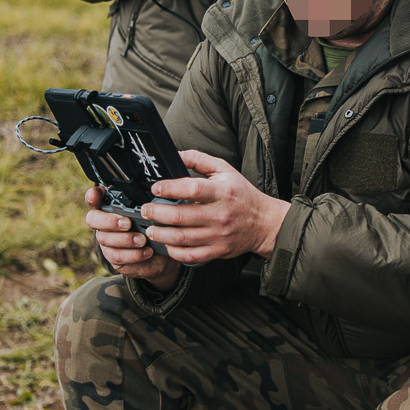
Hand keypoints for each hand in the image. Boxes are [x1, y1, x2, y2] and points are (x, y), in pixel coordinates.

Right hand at [84, 184, 181, 289]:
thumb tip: (149, 202)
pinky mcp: (112, 258)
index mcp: (110, 206)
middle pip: (93, 219)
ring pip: (105, 239)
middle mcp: (104, 223)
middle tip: (128, 223)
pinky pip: (117, 256)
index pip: (94, 198)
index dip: (92, 196)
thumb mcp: (151, 214)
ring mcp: (106, 241)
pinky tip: (147, 252)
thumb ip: (144, 205)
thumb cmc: (153, 227)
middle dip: (110, 221)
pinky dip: (134, 254)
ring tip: (143, 240)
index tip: (95, 196)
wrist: (160, 254)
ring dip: (126, 239)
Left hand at [137, 150, 290, 264]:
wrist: (263, 223)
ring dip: (160, 234)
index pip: (192, 189)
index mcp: (222, 192)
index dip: (169, 188)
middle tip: (146, 210)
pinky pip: (191, 255)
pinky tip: (166, 244)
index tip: (156, 188)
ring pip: (182, 238)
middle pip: (181, 216)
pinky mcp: (217, 251)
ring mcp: (218, 235)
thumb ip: (199, 160)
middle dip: (157, 213)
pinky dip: (174, 251)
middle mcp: (219, 215)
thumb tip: (175, 154)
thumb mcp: (224, 170)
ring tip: (150, 228)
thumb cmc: (241, 195)